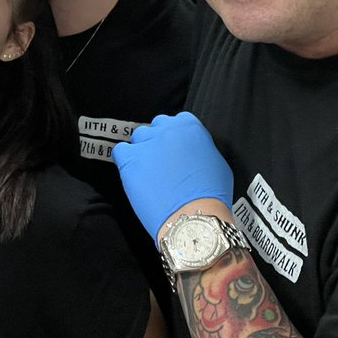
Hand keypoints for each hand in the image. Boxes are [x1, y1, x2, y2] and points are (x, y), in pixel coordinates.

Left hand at [112, 113, 232, 239]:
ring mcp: (147, 144)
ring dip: (143, 150)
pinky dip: (125, 159)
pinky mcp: (130, 160)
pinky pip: (120, 151)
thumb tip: (193, 151)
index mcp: (189, 127)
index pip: (177, 121)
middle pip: (156, 127)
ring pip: (139, 137)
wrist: (194, 216)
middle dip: (159, 142)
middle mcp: (167, 130)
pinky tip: (133, 171)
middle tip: (163, 162)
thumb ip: (200, 148)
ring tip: (149, 171)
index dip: (175, 137)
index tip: (175, 148)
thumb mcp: (217, 163)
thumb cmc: (210, 196)